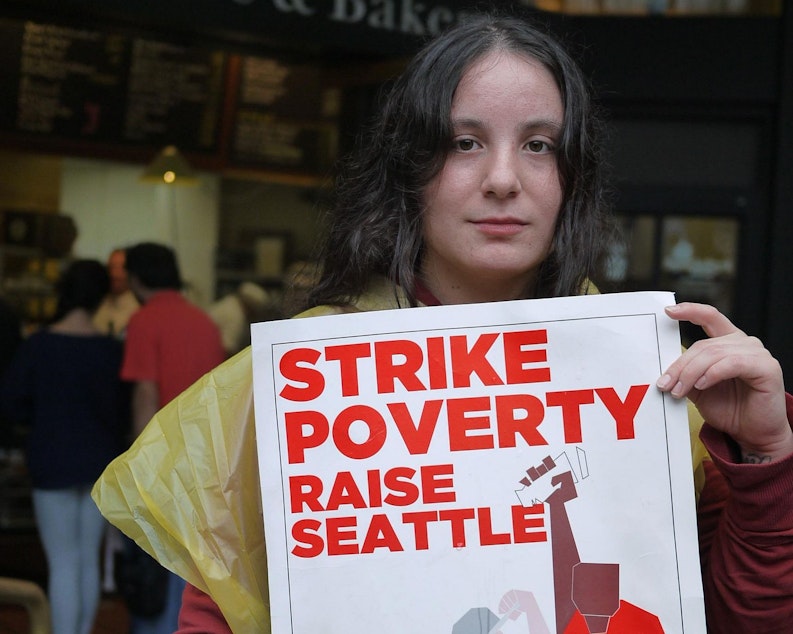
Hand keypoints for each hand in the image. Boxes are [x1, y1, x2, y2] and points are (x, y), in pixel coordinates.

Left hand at [657, 302, 792, 461]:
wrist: (751, 433)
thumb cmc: (728, 409)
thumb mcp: (697, 388)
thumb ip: (684, 373)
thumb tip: (661, 369)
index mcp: (727, 342)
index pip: (709, 317)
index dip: (690, 311)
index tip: (668, 312)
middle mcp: (743, 343)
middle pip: (703, 345)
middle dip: (679, 366)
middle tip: (664, 384)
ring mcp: (757, 353)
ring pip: (714, 354)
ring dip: (691, 373)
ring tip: (679, 390)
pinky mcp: (766, 367)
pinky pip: (732, 363)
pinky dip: (712, 373)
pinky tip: (702, 385)